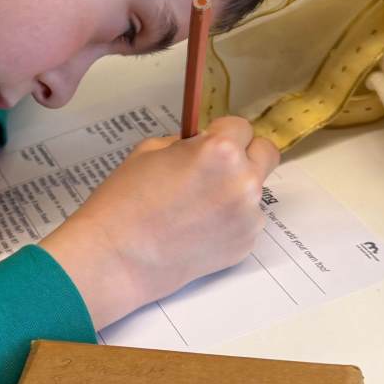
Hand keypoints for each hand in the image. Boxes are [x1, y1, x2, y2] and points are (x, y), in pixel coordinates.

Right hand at [39, 116, 278, 329]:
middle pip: (266, 153)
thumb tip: (203, 144)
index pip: (241, 126)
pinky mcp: (246, 244)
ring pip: (255, 190)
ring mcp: (248, 217)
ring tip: (197, 206)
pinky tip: (197, 228)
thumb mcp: (149, 150)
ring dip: (235, 190)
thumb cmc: (125, 202)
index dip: (221, 132)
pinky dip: (229, 220)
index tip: (209, 141)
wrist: (117, 257)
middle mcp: (243, 182)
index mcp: (220, 151)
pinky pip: (246, 220)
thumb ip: (187, 143)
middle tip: (217, 167)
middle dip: (244, 154)